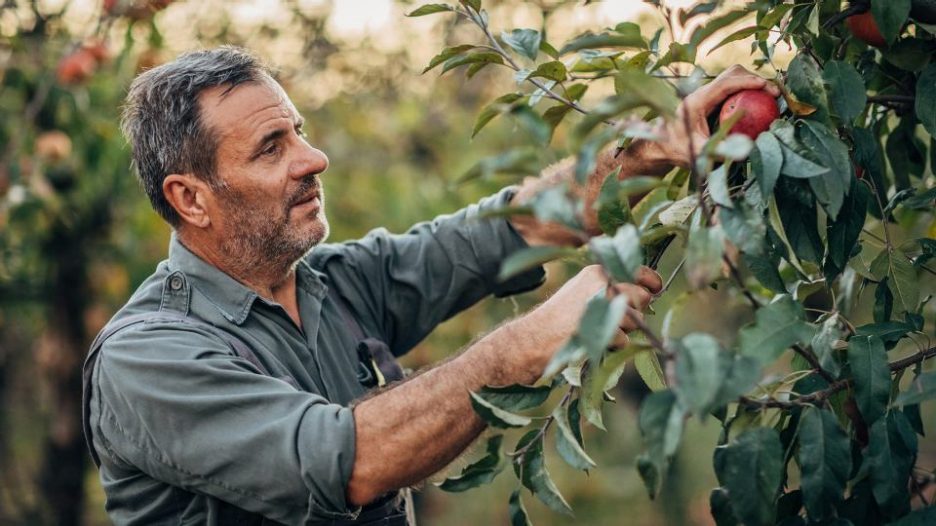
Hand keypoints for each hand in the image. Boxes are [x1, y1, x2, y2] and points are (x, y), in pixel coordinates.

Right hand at [521, 265, 662, 369]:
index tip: (654, 288)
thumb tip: (647, 294)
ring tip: (595, 331)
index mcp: (597, 271)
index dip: (650, 281)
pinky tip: (591, 341)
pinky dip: (612, 346)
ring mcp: (604, 305)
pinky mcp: (605, 327)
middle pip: (642, 297)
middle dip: (635, 312)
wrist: (532, 339)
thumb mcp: (582, 292)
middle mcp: (603, 283)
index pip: (638, 271)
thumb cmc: (558, 319)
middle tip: (612, 320)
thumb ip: (610, 289)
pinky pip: (624, 341)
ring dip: (623, 331)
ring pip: (636, 321)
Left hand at [644, 65, 781, 168]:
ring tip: (771, 98)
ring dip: (752, 83)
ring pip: (733, 78)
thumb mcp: (697, 153)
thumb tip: (746, 152)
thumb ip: (718, 151)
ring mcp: (706, 94)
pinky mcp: (709, 100)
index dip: (748, 81)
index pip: (726, 83)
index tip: (768, 87)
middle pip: (732, 74)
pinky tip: (760, 104)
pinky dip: (747, 91)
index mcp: (697, 100)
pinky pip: (731, 89)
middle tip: (774, 95)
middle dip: (755, 79)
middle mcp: (701, 92)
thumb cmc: (675, 150)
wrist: (658, 146)